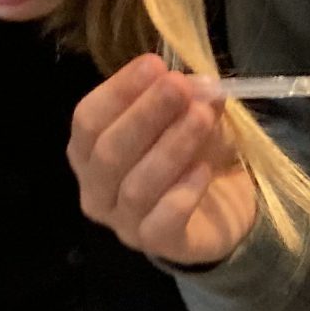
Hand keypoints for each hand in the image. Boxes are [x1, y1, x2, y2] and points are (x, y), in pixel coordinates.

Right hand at [70, 55, 256, 266]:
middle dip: (145, 115)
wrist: (221, 208)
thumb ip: (189, 99)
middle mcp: (96, 190)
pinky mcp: (157, 245)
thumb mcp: (189, 117)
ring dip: (172, 147)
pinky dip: (183, 192)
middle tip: (179, 87)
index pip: (88, 120)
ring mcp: (123, 223)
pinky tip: (203, 170)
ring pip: (136, 186)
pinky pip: (162, 221)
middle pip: (109, 152)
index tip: (154, 65)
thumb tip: (200, 83)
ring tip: (202, 118)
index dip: (119, 91)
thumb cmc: (190, 154)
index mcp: (89, 152)